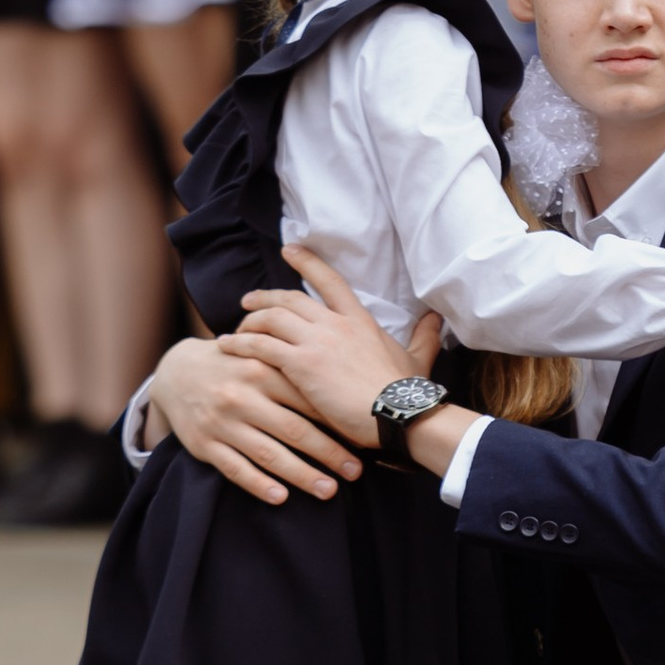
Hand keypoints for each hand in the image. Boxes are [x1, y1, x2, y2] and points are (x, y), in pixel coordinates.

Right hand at [145, 333, 367, 504]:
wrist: (177, 371)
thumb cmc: (235, 365)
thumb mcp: (262, 356)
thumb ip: (294, 369)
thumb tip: (344, 390)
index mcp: (263, 370)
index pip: (307, 399)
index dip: (337, 421)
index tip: (362, 438)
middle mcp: (243, 396)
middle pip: (294, 430)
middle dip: (329, 453)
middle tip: (356, 471)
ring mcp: (222, 422)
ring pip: (268, 454)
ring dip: (301, 475)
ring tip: (329, 490)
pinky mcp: (203, 444)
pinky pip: (235, 469)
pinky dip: (258, 484)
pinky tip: (281, 497)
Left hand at [232, 248, 442, 447]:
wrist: (399, 414)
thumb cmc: (408, 391)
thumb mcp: (419, 356)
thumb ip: (425, 334)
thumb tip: (436, 318)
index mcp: (359, 319)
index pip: (330, 280)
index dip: (307, 262)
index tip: (289, 250)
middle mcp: (334, 323)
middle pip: (289, 299)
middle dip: (264, 297)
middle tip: (248, 301)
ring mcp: (316, 342)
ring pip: (270, 318)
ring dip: (248, 321)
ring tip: (235, 329)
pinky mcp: (300, 365)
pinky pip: (261, 346)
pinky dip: (241, 344)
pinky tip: (228, 348)